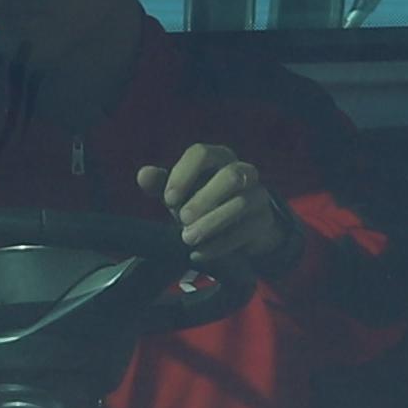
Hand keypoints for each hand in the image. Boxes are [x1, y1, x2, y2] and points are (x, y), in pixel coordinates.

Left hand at [139, 144, 299, 284]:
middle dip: (203, 199)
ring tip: (188, 239)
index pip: (202, 153)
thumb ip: (162, 184)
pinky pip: (246, 231)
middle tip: (181, 220)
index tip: (168, 199)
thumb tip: (143, 174)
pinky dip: (220, 244)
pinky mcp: (264, 220)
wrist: (238, 228)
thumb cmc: (202, 203)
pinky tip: (200, 254)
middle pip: (229, 176)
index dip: (184, 174)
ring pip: (240, 204)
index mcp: (218, 157)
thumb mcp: (180, 194)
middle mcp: (242, 171)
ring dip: (211, 223)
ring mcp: (258, 195)